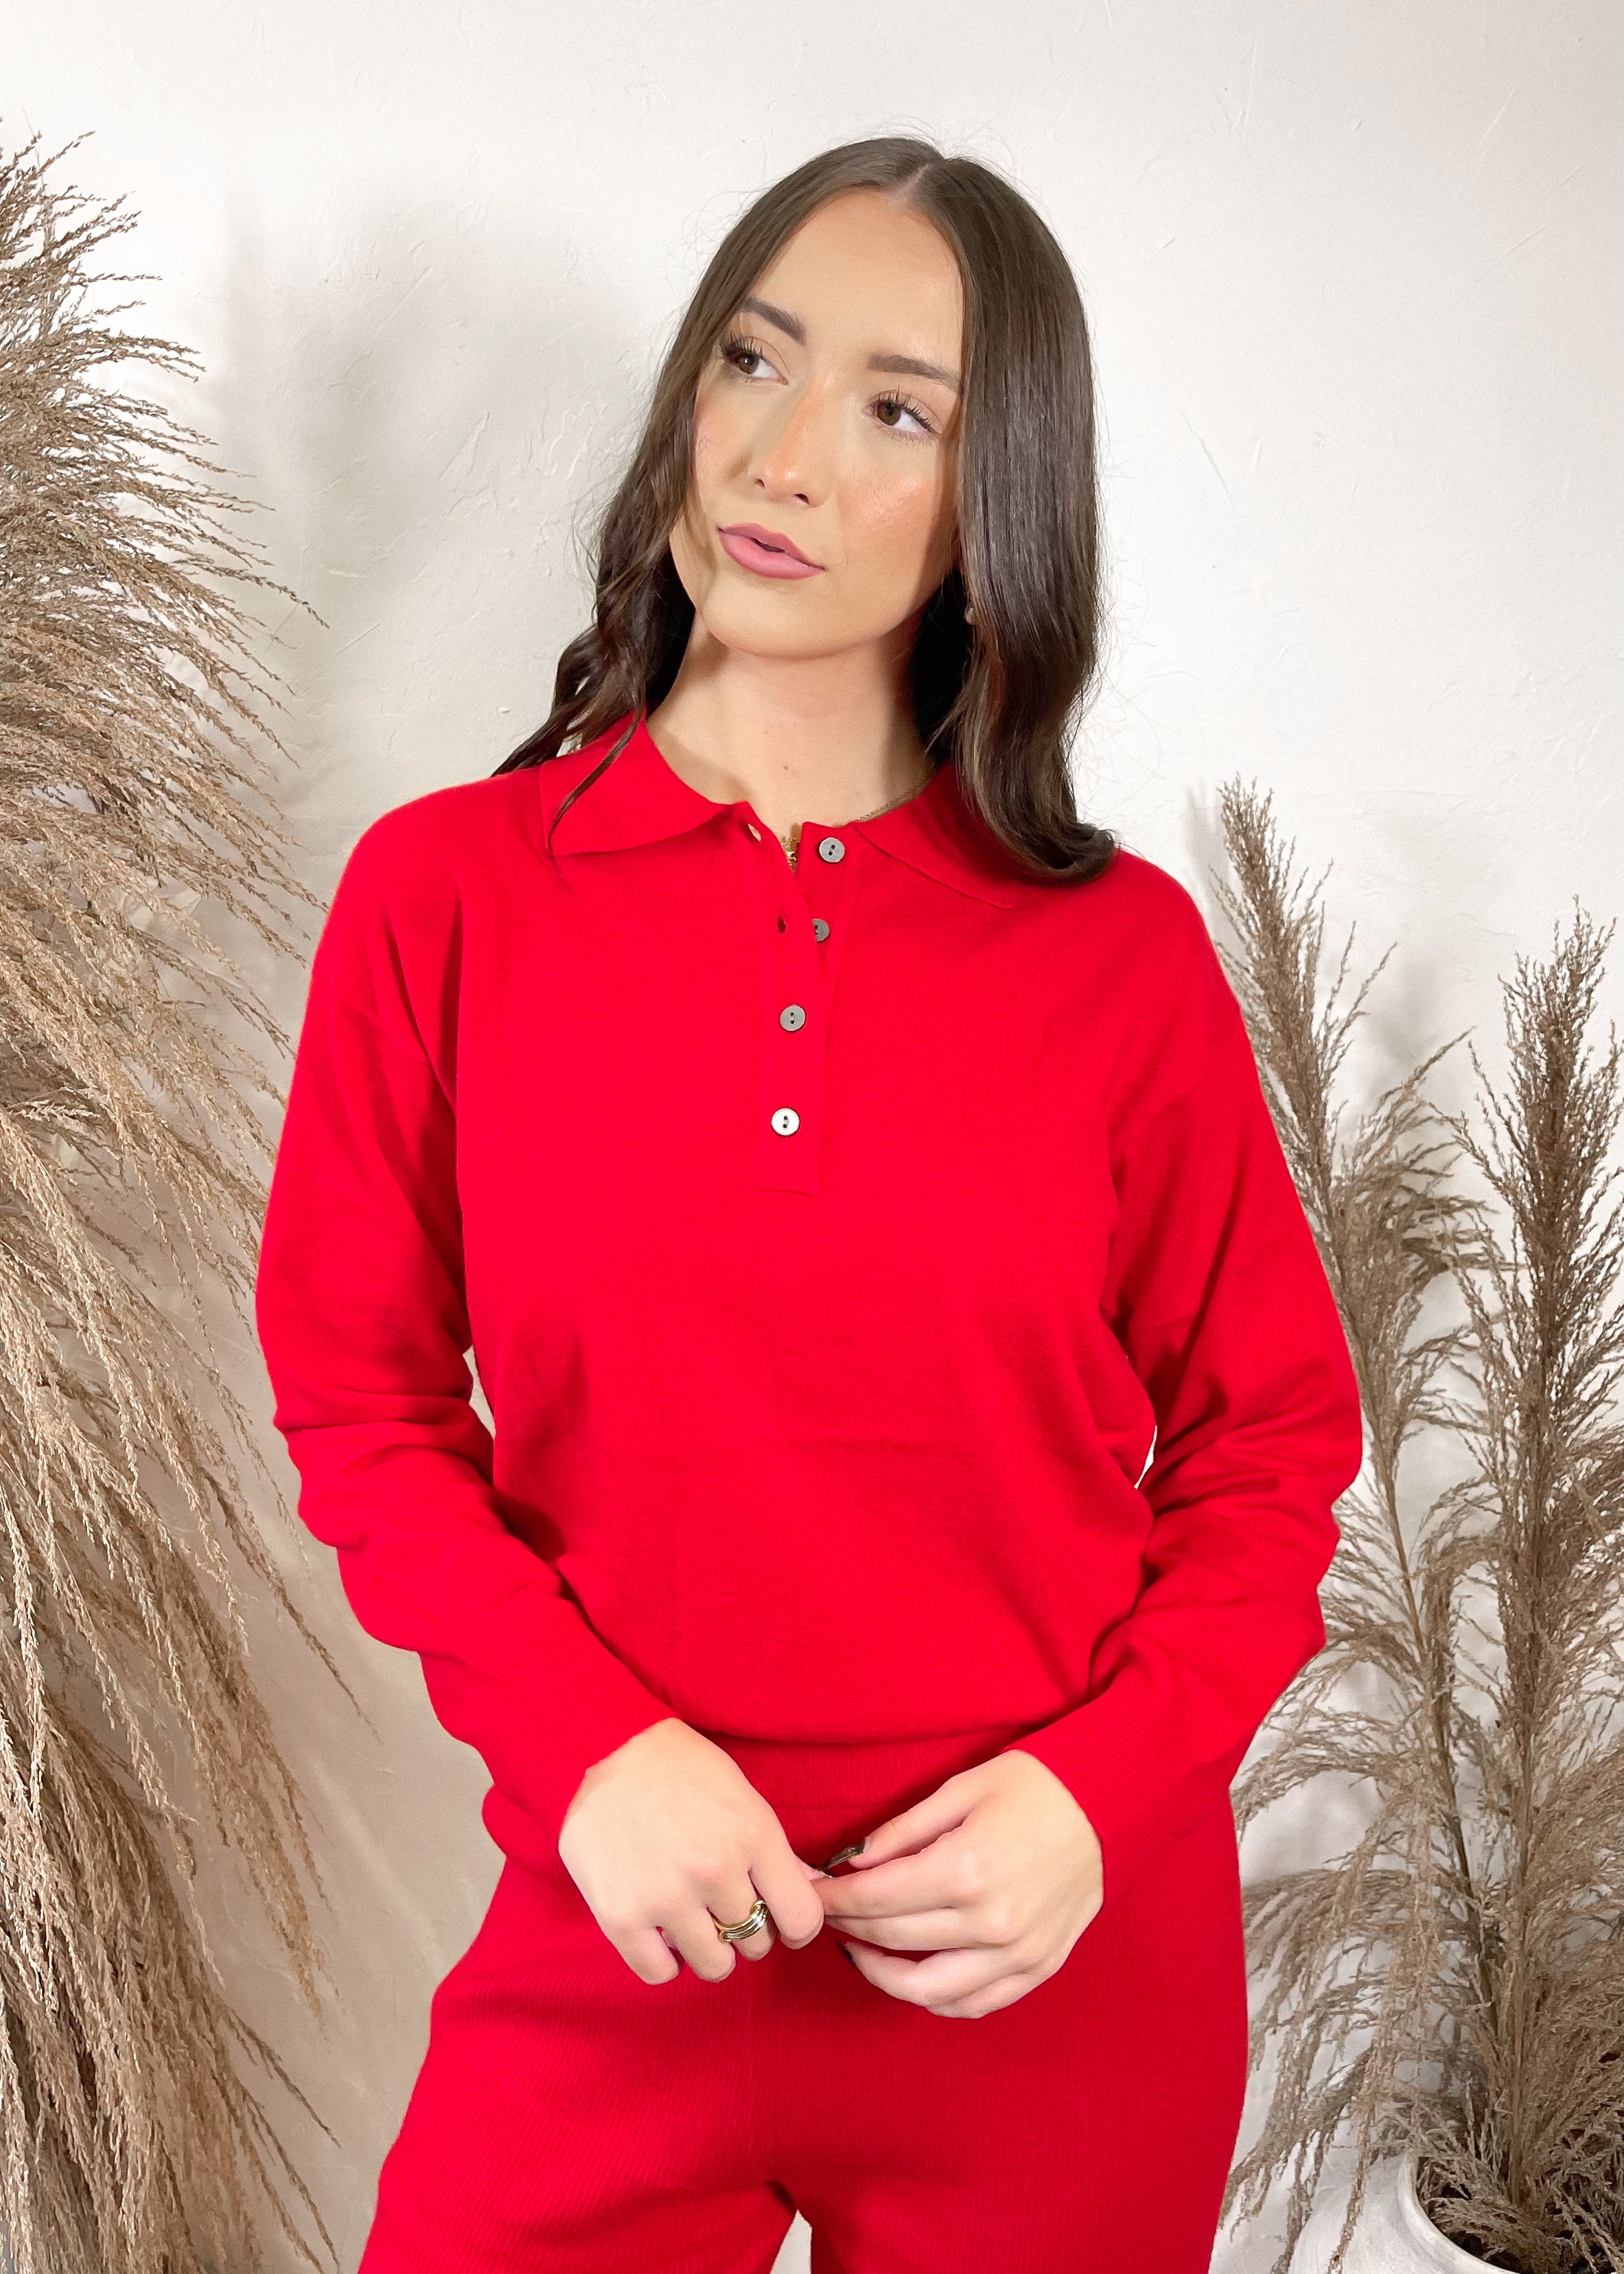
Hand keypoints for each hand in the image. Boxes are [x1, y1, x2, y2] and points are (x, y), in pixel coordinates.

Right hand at [557, 1718, 827, 1984]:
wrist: (604, 1747)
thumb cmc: (680, 1768)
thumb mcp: (742, 1795)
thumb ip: (777, 1851)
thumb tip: (811, 1891)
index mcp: (753, 1834)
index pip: (802, 1918)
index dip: (796, 1926)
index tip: (780, 1920)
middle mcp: (714, 1870)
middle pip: (757, 1942)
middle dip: (746, 1929)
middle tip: (724, 1906)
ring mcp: (667, 1896)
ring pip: (715, 1965)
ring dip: (709, 1950)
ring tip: (693, 1921)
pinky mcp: (621, 1917)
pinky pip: (661, 1974)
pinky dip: (665, 1961)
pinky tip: (661, 1933)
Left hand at [816, 1750, 1103, 2017]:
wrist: (1108, 1804)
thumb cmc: (1033, 1787)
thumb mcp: (960, 1790)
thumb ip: (902, 1831)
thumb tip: (851, 1864)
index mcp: (965, 1870)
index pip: (874, 1900)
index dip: (832, 1899)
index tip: (810, 1894)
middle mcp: (990, 1922)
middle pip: (893, 1940)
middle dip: (848, 1927)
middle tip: (827, 1914)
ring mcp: (1016, 1953)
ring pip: (927, 1990)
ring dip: (882, 1973)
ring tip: (860, 1950)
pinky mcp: (1038, 1968)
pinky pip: (974, 2004)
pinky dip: (936, 2000)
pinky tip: (914, 1977)